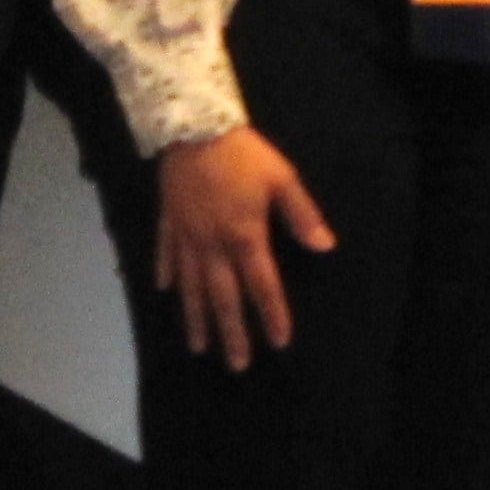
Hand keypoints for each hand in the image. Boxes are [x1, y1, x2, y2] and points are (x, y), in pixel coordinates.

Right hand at [154, 126, 336, 370]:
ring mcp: (186, 235)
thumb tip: (325, 246)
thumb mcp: (282, 178)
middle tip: (237, 364)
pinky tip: (164, 292)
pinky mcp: (168, 221)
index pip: (262, 284)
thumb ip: (302, 216)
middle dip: (232, 333)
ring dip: (196, 318)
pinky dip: (164, 273)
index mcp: (244, 236)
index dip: (273, 314)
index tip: (279, 342)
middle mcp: (212, 245)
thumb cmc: (243, 153)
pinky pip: (164, 253)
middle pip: (223, 297)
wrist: (193, 125)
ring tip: (198, 347)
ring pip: (190, 286)